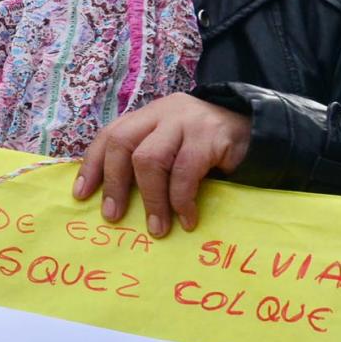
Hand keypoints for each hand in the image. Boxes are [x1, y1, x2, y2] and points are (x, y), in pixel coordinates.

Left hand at [72, 92, 250, 236]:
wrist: (259, 134)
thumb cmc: (207, 151)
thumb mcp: (172, 150)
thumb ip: (147, 163)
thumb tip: (114, 203)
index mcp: (148, 116)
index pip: (110, 135)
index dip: (92, 165)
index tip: (81, 195)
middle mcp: (163, 113)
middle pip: (122, 143)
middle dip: (113, 183)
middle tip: (113, 216)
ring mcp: (186, 121)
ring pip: (150, 159)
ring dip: (151, 199)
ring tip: (157, 227)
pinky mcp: (210, 136)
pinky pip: (185, 172)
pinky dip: (181, 201)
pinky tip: (186, 219)